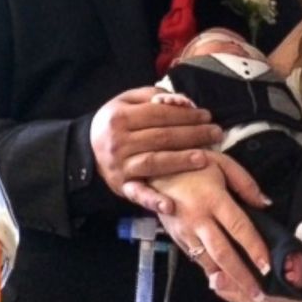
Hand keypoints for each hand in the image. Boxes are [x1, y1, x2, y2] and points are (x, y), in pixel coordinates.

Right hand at [90, 86, 222, 212]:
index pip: (159, 114)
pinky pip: (139, 193)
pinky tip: (170, 205)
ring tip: (205, 157)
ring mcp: (120, 166)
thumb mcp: (126, 101)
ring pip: (155, 162)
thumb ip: (153, 96)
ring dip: (182, 160)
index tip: (206, 115)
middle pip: (162, 137)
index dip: (185, 114)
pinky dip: (153, 200)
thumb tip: (184, 101)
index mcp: (120, 117)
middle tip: (216, 133)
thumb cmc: (115, 122)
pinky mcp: (122, 186)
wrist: (86, 150)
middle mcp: (119, 141)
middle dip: (193, 134)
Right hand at [154, 154, 272, 301]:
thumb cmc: (193, 163)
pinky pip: (195, 258)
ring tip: (243, 292)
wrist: (154, 168)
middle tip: (258, 294)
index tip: (268, 266)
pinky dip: (209, 270)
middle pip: (223, 253)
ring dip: (226, 279)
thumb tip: (265, 204)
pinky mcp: (176, 237)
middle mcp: (198, 219)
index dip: (254, 248)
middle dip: (242, 276)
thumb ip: (246, 183)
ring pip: (207, 261)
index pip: (238, 228)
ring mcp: (185, 231)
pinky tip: (223, 279)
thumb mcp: (222, 163)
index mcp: (213, 199)